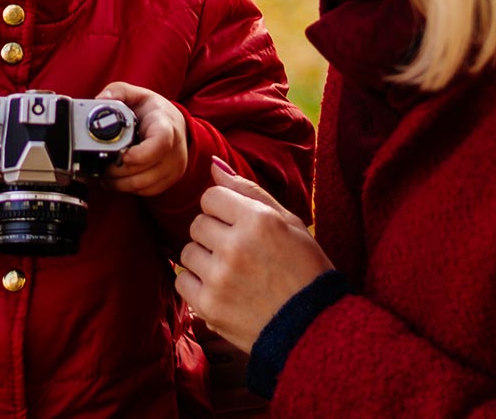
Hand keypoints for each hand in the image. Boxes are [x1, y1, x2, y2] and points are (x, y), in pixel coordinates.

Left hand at [96, 82, 187, 196]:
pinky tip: (118, 180)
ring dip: (119, 183)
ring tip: (106, 174)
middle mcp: (174, 150)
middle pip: (144, 171)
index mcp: (166, 126)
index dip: (138, 154)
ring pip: (142, 185)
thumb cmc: (155, 110)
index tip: (120, 154)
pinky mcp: (170, 180)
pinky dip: (129, 188)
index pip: (160, 144)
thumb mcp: (137, 94)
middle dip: (117, 171)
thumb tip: (99, 99)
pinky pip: (146, 192)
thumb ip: (117, 92)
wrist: (175, 124)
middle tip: (102, 165)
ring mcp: (173, 168)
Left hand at [176, 159, 334, 352]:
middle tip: (241, 252)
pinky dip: (197, 284)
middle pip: (198, 224)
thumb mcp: (290, 223)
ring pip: (187, 251)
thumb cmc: (305, 270)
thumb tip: (214, 165)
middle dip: (215, 234)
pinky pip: (182, 280)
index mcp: (258, 220)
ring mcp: (220, 278)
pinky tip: (222, 290)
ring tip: (234, 273)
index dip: (225, 210)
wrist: (313, 329)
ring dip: (205, 259)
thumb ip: (250, 191)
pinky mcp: (209, 306)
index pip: (211, 197)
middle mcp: (235, 246)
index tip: (241, 226)